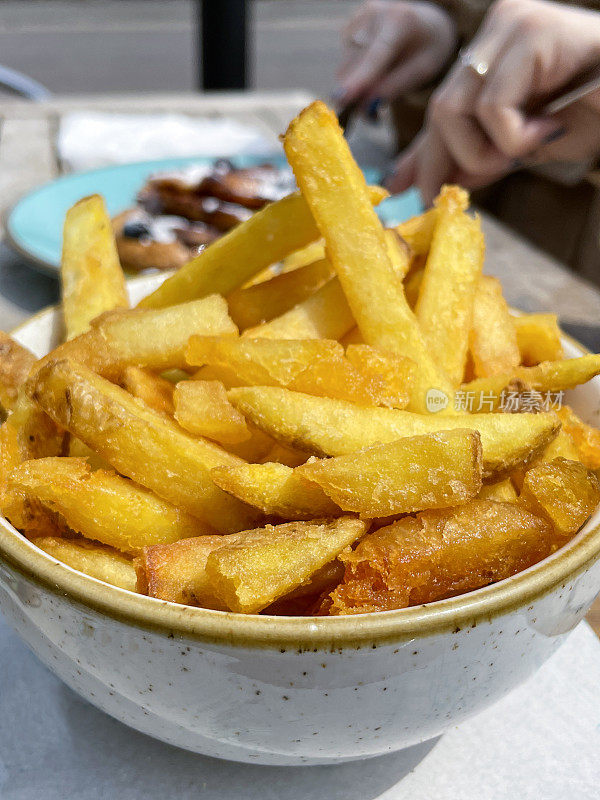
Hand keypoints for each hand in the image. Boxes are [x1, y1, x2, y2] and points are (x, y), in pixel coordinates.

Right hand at [335, 0, 456, 108]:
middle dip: (359, 95)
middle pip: (355, 65)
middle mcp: (374, 14)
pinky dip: (355, 77)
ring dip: (357, 88)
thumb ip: (396, 86)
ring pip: (345, 69)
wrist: (424, 21)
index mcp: (400, 20)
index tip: (342, 98)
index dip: (359, 79)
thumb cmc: (427, 47)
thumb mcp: (423, 69)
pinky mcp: (347, 28)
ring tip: (379, 88)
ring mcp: (357, 19)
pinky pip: (344, 65)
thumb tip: (366, 104)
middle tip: (373, 116)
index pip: (376, 55)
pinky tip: (373, 72)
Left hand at [388, 0, 599, 202]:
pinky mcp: (529, 30)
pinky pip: (491, 108)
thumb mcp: (524, 145)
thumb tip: (428, 182)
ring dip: (489, 151)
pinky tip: (549, 128)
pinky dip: (515, 137)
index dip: (427, 155)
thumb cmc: (596, 114)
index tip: (414, 191)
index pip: (443, 109)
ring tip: (534, 143)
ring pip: (453, 110)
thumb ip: (477, 157)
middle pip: (439, 111)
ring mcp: (511, 23)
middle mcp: (496, 28)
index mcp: (492, 50)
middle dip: (457, 158)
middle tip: (499, 170)